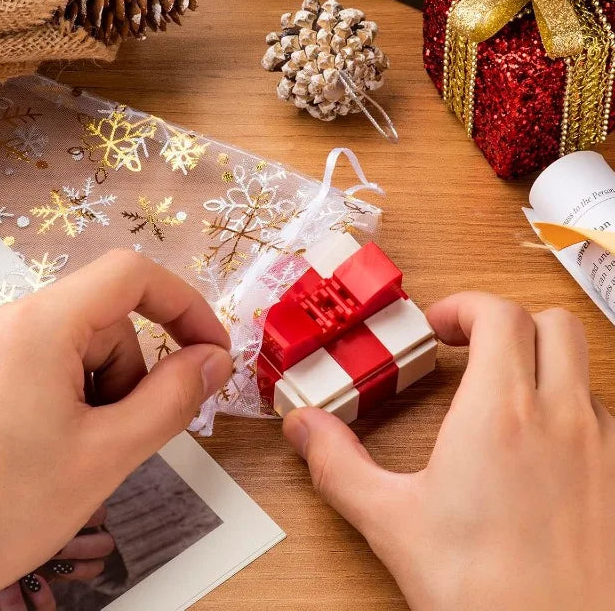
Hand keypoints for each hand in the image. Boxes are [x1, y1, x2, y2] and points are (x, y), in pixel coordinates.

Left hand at [0, 250, 231, 610]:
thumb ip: (174, 398)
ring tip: (54, 447)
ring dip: (73, 382)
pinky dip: (26, 386)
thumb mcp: (107, 456)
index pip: (128, 274)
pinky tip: (10, 442)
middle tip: (110, 436)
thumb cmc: (0, 515)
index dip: (180, 303)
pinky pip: (1, 355)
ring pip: (47, 340)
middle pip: (88, 320)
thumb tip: (212, 359)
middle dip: (118, 372)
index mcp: (33, 328)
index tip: (204, 349)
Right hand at [283, 292, 614, 610]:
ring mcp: (602, 448)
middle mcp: (560, 417)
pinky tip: (536, 448)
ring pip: (581, 367)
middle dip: (507, 321)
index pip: (498, 314)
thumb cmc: (483, 592)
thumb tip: (303, 427)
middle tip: (469, 347)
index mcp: (499, 413)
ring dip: (540, 364)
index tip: (437, 328)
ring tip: (499, 396)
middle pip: (552, 322)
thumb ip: (337, 464)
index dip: (463, 306)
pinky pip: (602, 415)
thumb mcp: (390, 521)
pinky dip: (568, 407)